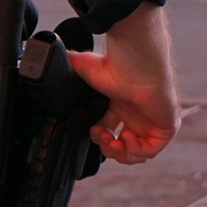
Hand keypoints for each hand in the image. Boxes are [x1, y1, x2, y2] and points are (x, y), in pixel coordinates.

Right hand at [67, 3, 179, 164]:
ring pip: (136, 150)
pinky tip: (126, 138)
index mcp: (120, 103)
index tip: (92, 131)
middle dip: (108, 147)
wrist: (137, 63)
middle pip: (122, 143)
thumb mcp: (83, 67)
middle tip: (102, 138)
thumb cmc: (116, 63)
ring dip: (120, 152)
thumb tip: (40, 55)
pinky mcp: (165, 127)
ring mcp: (152, 120)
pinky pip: (151, 150)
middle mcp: (136, 113)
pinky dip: (136, 151)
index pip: (110, 128)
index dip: (99, 136)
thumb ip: (66, 65)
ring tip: (112, 141)